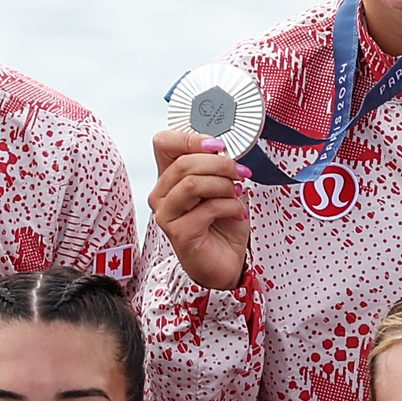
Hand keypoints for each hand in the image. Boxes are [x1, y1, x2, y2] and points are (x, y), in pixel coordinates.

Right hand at [147, 128, 253, 292]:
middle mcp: (162, 195)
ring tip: (237, 193)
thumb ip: (217, 167)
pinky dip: (230, 206)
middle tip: (240, 172)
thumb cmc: (222, 226)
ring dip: (223, 185)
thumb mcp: (222, 187)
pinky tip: (238, 212)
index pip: (164, 143)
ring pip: (192, 183)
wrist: (226, 262)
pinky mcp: (179, 233)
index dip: (190, 138)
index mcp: (169, 178)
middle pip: (183, 163)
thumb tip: (226, 150)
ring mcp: (167, 215)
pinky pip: (207, 208)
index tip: (218, 146)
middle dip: (219, 163)